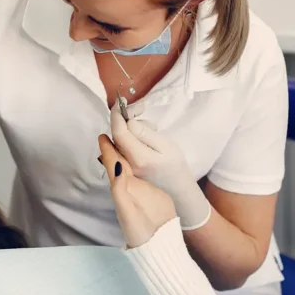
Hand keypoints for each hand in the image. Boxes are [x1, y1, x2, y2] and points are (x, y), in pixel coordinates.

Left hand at [99, 135, 175, 247]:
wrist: (160, 240)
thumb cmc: (138, 229)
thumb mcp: (126, 209)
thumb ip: (120, 189)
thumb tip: (117, 164)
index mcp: (120, 189)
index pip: (112, 166)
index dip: (108, 151)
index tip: (103, 135)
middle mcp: (129, 185)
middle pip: (120, 162)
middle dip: (116, 147)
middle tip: (113, 129)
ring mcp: (141, 187)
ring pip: (132, 165)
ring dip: (128, 152)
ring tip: (125, 136)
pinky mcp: (154, 189)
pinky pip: (145, 171)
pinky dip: (141, 160)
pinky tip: (142, 153)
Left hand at [109, 106, 211, 229]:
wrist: (178, 190)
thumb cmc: (176, 167)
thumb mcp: (165, 146)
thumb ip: (145, 134)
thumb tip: (128, 124)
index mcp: (138, 158)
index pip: (119, 133)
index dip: (117, 117)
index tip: (119, 104)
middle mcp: (127, 164)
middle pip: (116, 137)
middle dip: (123, 121)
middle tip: (139, 111)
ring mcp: (125, 168)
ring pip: (118, 142)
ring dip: (127, 129)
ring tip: (147, 127)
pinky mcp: (126, 169)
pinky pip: (122, 149)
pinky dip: (128, 138)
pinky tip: (141, 136)